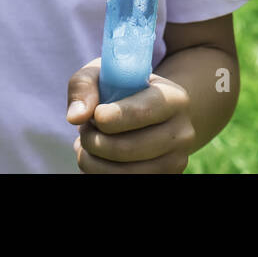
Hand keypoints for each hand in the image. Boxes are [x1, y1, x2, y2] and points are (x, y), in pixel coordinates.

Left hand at [66, 56, 196, 173]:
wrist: (153, 114)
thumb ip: (85, 85)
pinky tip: (96, 158)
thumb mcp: (106, 73)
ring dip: (93, 160)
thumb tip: (75, 116)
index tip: (96, 116)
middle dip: (95, 140)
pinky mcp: (165, 178)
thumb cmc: (123, 89)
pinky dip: (100, 173)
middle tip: (84, 128)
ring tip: (86, 143)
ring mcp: (176, 161)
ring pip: (125, 173)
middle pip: (130, 148)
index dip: (116, 117)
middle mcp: (182, 133)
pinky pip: (124, 183)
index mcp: (174, 98)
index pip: (145, 111)